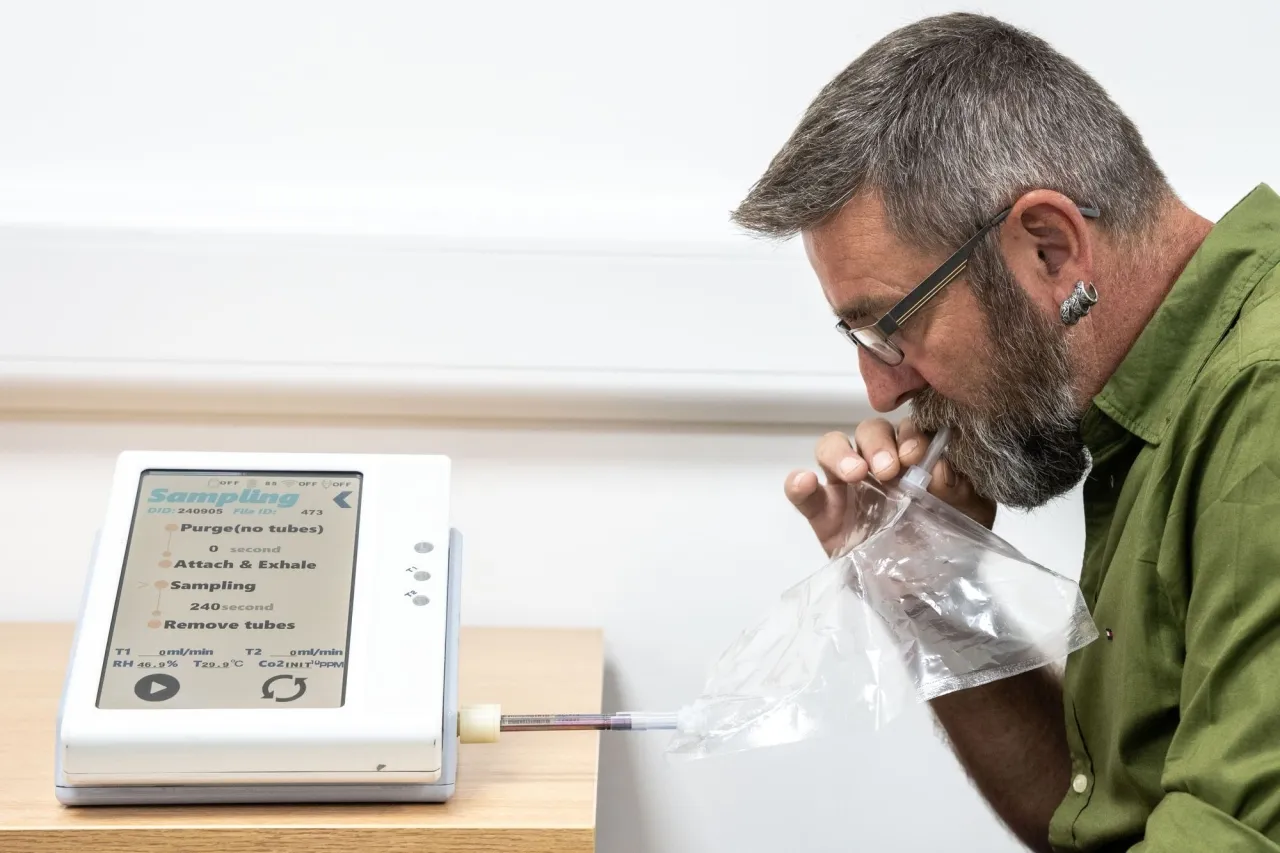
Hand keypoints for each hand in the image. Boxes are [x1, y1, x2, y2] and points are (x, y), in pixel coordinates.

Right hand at [785, 417, 996, 555]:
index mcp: (913, 458)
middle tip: (888, 470)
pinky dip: (798, 483)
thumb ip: (960, 488)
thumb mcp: (968, 516)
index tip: (916, 456)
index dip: (909, 435)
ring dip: (840, 453)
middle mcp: (878, 465)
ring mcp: (847, 488)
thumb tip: (941, 467)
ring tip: (855, 474)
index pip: (906, 428)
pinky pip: (803, 492)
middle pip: (868, 431)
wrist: (925, 595)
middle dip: (877, 443)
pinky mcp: (823, 514)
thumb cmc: (947, 547)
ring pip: (831, 447)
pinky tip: (805, 483)